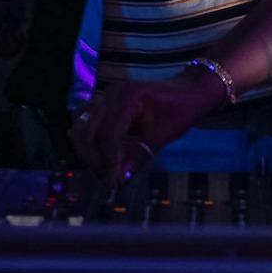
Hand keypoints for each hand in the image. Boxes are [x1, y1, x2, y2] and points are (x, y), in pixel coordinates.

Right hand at [71, 69, 225, 183]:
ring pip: (83, 130)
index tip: (114, 181)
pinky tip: (106, 159)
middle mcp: (112, 93)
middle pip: (90, 132)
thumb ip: (141, 154)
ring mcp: (106, 97)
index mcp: (129, 94)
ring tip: (107, 171)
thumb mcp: (166, 133)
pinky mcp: (105, 105)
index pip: (108, 132)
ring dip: (91, 153)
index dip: (109, 159)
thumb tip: (120, 178)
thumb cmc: (182, 109)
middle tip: (111, 180)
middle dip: (97, 159)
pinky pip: (88, 126)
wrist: (188, 90)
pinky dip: (93, 145)